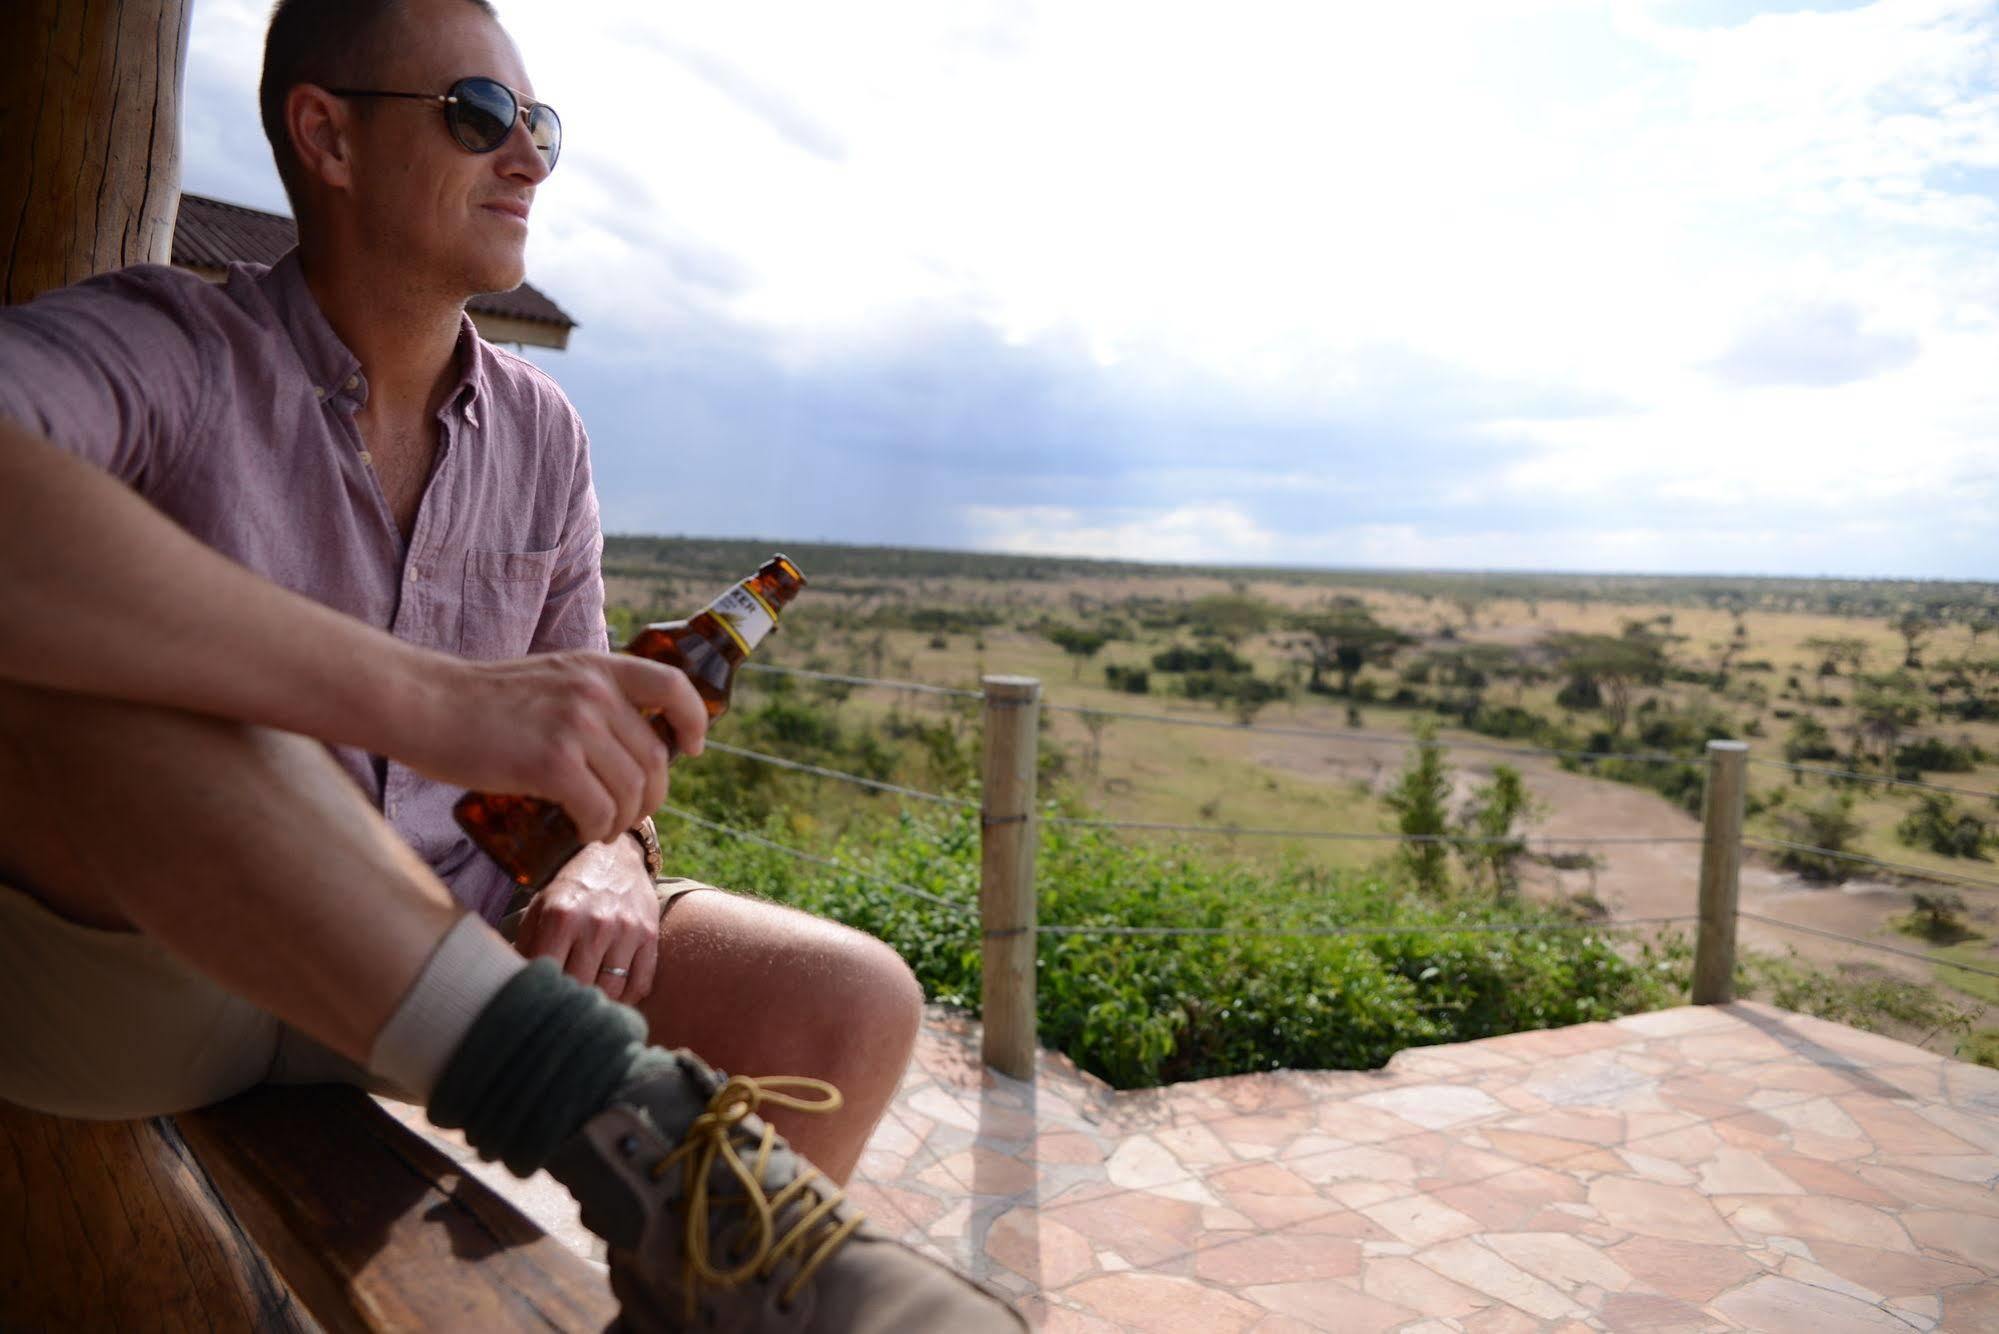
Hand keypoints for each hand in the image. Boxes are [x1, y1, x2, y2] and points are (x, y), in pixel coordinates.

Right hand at [396, 649, 707, 843]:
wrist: (424, 704)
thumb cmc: (478, 702)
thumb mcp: (549, 679)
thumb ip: (588, 698)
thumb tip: (625, 742)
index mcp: (597, 668)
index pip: (673, 687)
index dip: (694, 721)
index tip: (692, 748)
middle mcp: (595, 692)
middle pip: (655, 757)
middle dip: (651, 796)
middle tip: (630, 815)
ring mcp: (576, 726)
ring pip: (630, 790)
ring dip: (622, 820)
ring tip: (600, 829)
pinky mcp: (552, 762)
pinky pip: (598, 810)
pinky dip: (596, 829)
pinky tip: (583, 832)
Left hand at [512, 837, 659, 1002]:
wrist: (615, 857)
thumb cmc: (571, 889)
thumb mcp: (540, 908)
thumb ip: (526, 945)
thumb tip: (513, 983)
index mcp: (562, 917)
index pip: (548, 974)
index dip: (541, 992)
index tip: (538, 999)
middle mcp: (596, 924)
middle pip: (580, 987)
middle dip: (569, 999)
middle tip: (562, 1003)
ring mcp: (626, 931)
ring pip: (611, 991)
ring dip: (598, 1002)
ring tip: (587, 1000)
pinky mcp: (649, 936)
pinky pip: (640, 984)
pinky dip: (627, 998)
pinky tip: (614, 994)